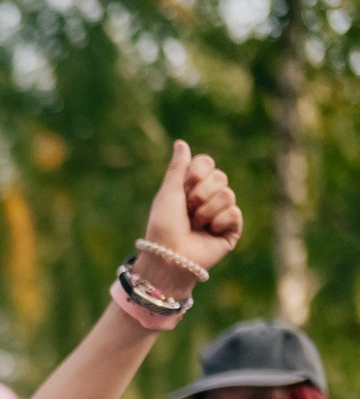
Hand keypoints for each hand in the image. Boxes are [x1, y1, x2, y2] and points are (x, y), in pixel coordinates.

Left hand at [135, 140, 241, 284]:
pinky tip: (209, 233)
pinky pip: (235, 212)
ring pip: (228, 194)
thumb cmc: (163, 226)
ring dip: (207, 210)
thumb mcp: (168, 193)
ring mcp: (221, 213)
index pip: (207, 163)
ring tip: (196, 225)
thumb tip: (181, 142)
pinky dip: (218, 222)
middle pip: (220, 177)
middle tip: (188, 210)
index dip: (197, 172)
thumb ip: (177, 168)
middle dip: (201, 193)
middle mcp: (208, 198)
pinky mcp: (231, 229)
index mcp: (191, 188)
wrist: (169, 255)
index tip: (185, 185)